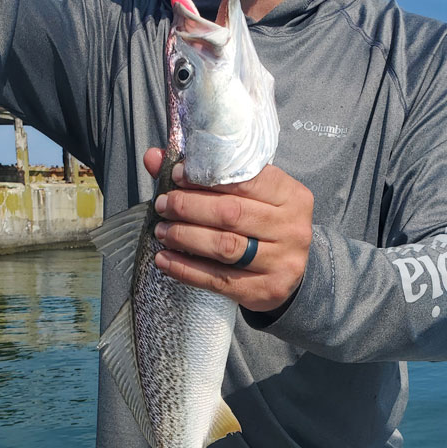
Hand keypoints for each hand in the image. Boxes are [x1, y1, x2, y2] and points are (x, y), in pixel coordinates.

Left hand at [143, 148, 313, 312]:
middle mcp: (293, 228)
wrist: (290, 273)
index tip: (177, 176)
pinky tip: (165, 260)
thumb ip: (207, 175)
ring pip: (225, 247)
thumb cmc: (263, 224)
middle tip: (163, 205)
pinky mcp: (267, 290)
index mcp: (293, 196)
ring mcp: (283, 262)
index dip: (207, 177)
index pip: (246, 180)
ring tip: (162, 231)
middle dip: (190, 207)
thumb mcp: (249, 195)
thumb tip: (153, 157)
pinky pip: (219, 279)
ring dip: (186, 237)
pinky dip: (187, 269)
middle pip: (232, 214)